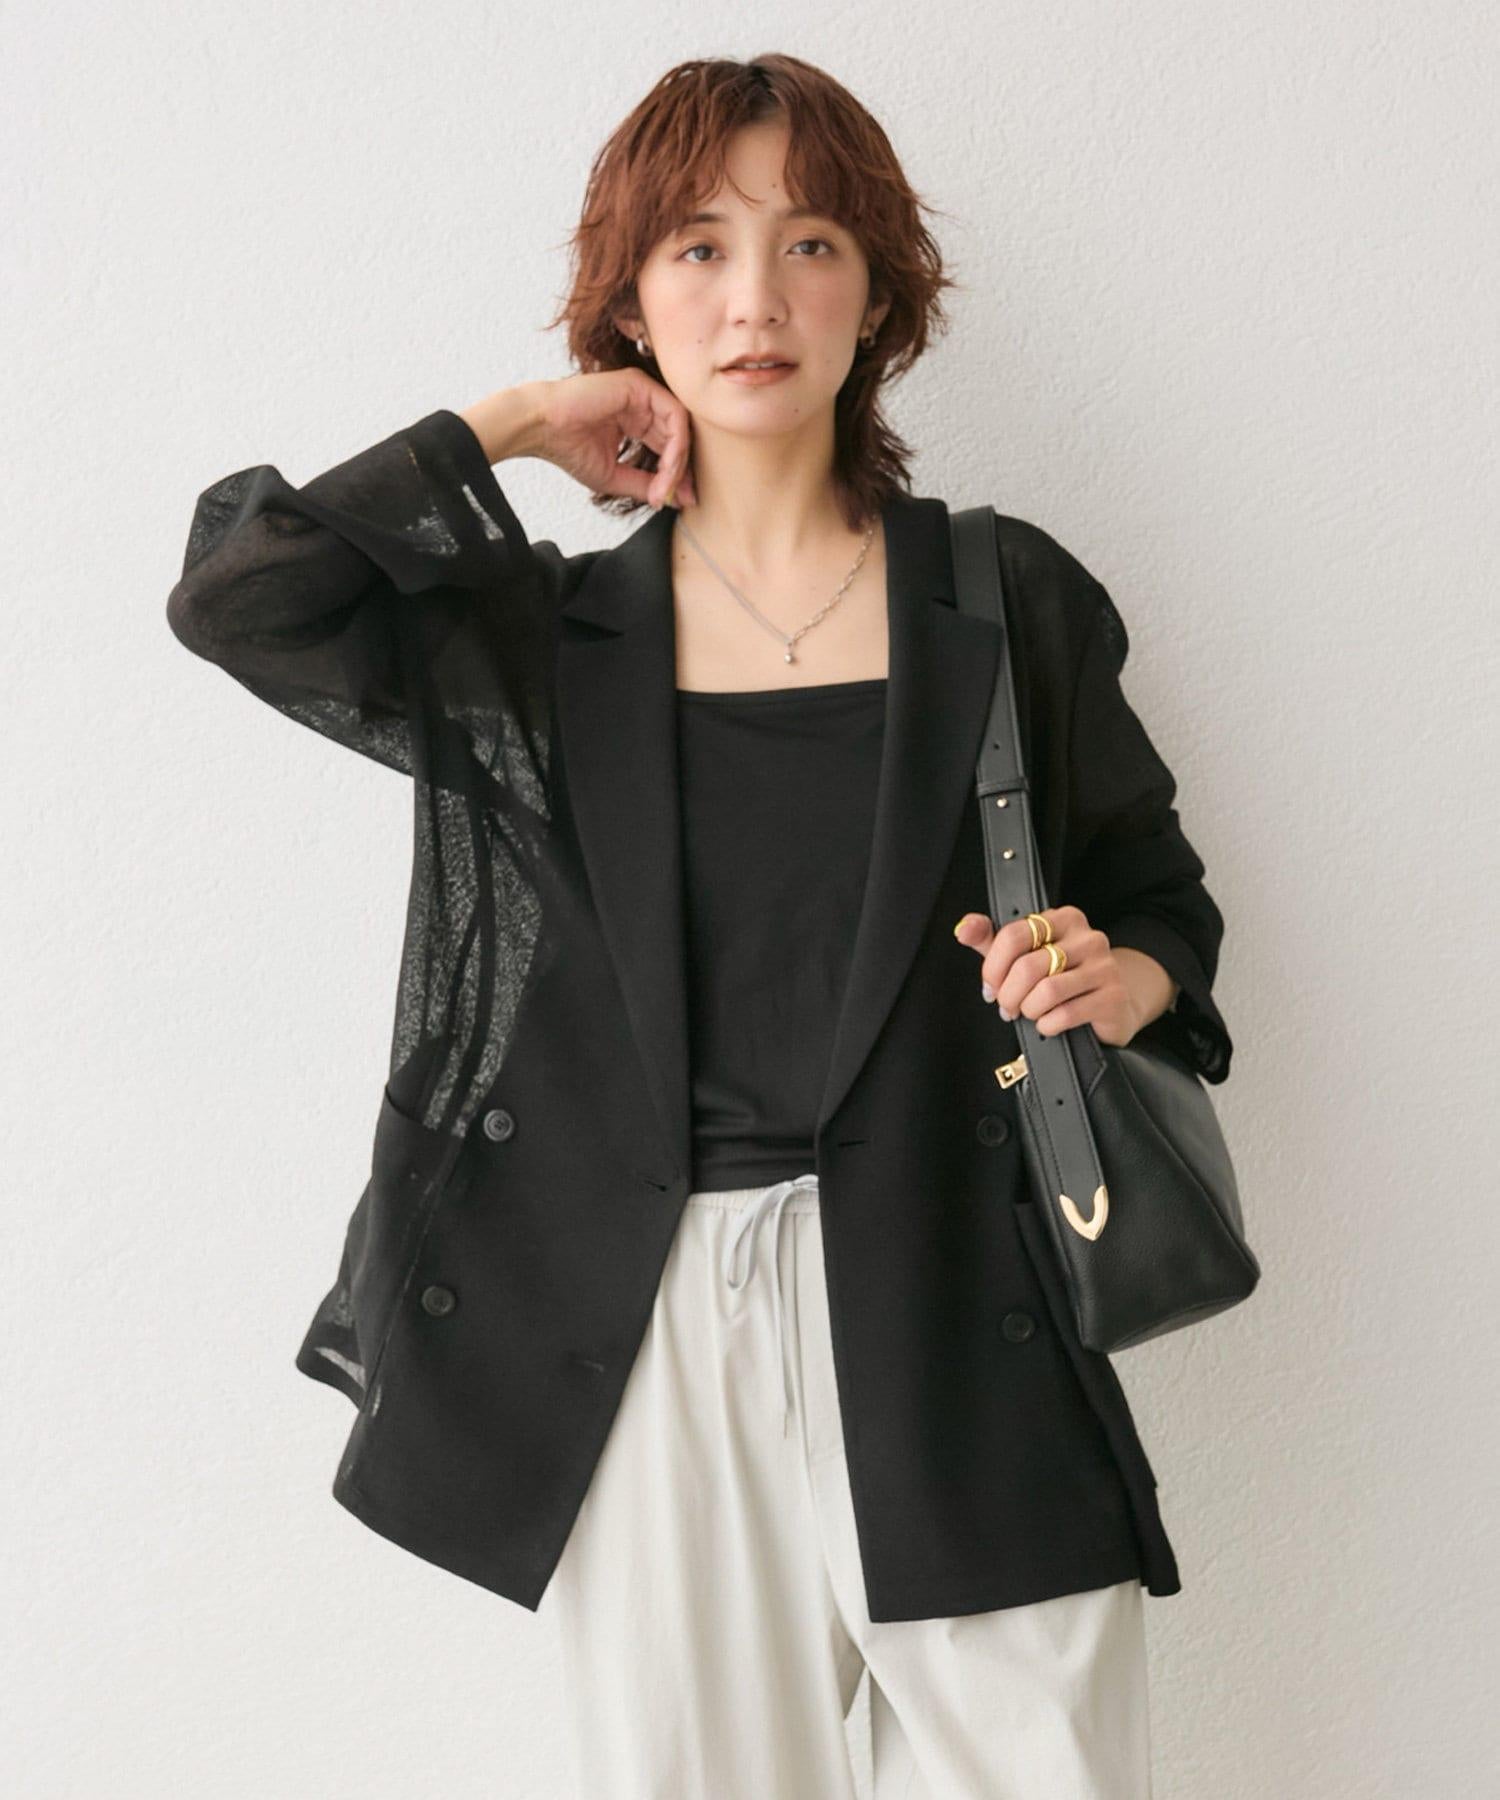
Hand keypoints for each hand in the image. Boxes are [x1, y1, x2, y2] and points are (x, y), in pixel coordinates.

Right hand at [537, 369, 697, 509]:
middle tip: (684, 497)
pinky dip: (676, 444)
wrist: (540, 427)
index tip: (682, 501)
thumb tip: (674, 500)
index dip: (678, 475)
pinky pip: (673, 415)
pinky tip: (667, 467)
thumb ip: (644, 484)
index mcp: (635, 420)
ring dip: (679, 461)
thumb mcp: (614, 475)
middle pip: (678, 437)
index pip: (669, 446)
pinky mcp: (640, 386)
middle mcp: (642, 404)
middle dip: (684, 471)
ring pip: (680, 427)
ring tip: (668, 486)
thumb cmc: (567, 448)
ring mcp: (642, 393)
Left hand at [952, 907, 1147, 1046]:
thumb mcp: (1026, 955)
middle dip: (1009, 995)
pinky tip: (1049, 1023)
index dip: (993, 968)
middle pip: (1027, 967)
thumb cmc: (1062, 977)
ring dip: (1029, 1010)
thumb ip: (992, 940)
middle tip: (1008, 1007)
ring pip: (1047, 992)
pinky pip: (1065, 1014)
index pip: (1013, 936)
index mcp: (1063, 919)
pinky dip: (1048, 1025)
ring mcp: (1104, 966)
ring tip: (1030, 1013)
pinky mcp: (1113, 997)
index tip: (991, 986)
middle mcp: (1088, 938)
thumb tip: (963, 928)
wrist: (1112, 1003)